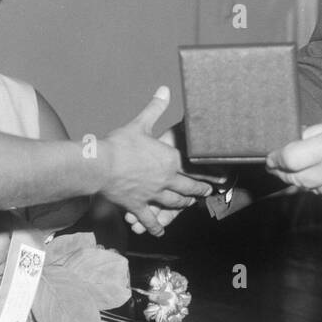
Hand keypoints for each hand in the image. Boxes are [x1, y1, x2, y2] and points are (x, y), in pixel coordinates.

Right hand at [101, 87, 211, 235]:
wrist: (101, 165)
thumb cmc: (121, 143)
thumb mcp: (141, 123)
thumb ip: (155, 108)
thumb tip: (165, 89)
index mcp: (169, 159)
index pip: (193, 167)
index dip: (208, 172)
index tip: (220, 176)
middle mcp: (166, 179)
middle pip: (187, 187)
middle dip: (199, 190)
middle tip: (208, 192)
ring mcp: (153, 194)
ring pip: (173, 202)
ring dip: (182, 204)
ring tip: (188, 204)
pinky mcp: (138, 205)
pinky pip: (150, 218)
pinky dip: (155, 226)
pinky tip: (160, 232)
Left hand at [266, 121, 321, 208]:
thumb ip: (316, 132)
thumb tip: (296, 137)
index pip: (289, 158)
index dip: (276, 158)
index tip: (271, 156)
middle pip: (293, 178)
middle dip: (281, 171)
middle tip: (276, 165)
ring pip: (309, 188)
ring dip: (302, 179)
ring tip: (306, 167)